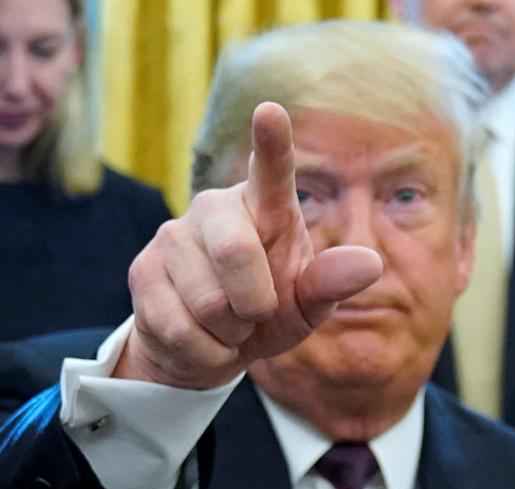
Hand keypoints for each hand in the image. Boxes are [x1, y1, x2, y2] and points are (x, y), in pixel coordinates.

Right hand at [114, 102, 382, 388]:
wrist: (210, 346)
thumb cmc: (265, 316)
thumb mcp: (305, 305)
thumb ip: (330, 283)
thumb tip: (371, 263)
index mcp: (264, 208)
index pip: (270, 170)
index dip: (271, 142)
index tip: (269, 112)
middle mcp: (215, 209)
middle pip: (235, 252)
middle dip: (256, 303)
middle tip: (257, 313)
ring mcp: (172, 237)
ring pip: (208, 300)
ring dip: (230, 330)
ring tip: (227, 322)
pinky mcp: (142, 271)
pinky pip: (179, 327)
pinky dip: (206, 349)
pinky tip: (202, 336)